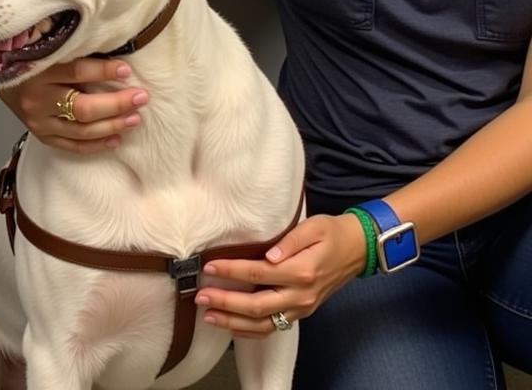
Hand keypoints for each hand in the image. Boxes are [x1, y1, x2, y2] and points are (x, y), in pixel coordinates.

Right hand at [0, 58, 148, 153]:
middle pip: (83, 107)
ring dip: (112, 125)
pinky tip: (116, 139)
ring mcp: (39, 121)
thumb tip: (113, 58)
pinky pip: (72, 146)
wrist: (2, 77)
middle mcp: (38, 99)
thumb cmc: (30, 58)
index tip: (127, 69)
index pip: (77, 72)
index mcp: (38, 71)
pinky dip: (95, 145)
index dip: (104, 71)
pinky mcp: (41, 135)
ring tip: (135, 118)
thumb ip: (73, 53)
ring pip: (81, 130)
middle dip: (116, 104)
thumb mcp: (47, 49)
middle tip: (140, 97)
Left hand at [193, 213, 367, 337]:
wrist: (358, 249)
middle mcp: (301, 295)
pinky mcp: (302, 312)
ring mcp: (302, 307)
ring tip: (209, 316)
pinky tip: (232, 326)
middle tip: (201, 296)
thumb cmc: (332, 233)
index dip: (231, 271)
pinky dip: (251, 331)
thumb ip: (291, 240)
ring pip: (263, 324)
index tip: (210, 266)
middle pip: (257, 305)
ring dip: (234, 322)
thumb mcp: (313, 227)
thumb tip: (269, 255)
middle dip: (226, 302)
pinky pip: (274, 327)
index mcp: (302, 272)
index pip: (257, 273)